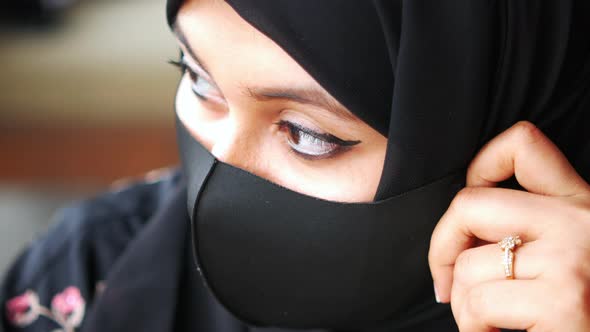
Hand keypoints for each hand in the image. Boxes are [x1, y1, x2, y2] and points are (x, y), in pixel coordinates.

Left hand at [429, 121, 589, 330]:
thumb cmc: (572, 309)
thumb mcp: (561, 255)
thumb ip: (526, 226)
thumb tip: (462, 227)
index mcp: (579, 203)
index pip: (523, 143)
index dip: (479, 165)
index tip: (467, 214)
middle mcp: (580, 221)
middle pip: (469, 204)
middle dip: (441, 248)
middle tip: (446, 283)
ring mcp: (572, 257)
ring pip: (467, 265)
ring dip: (462, 304)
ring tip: (485, 321)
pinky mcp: (563, 301)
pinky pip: (479, 304)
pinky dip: (473, 329)